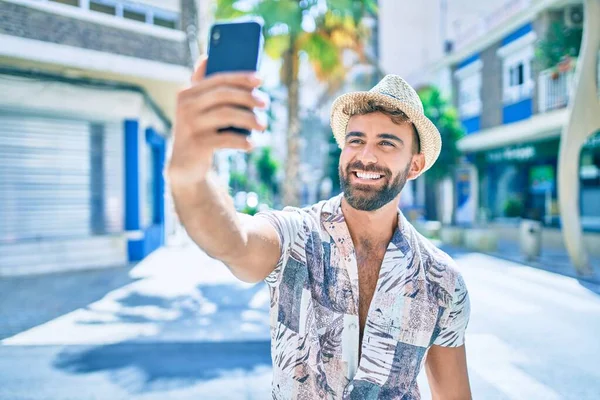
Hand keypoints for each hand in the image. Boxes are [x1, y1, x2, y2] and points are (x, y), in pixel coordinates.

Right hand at [168, 56, 266, 185]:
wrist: (184, 166)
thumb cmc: (199, 131)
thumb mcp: (198, 109)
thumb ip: (204, 86)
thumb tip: (207, 56)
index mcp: (187, 93)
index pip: (218, 79)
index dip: (240, 77)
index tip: (260, 79)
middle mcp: (186, 106)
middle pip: (223, 94)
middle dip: (248, 97)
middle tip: (265, 103)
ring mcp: (190, 125)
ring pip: (227, 114)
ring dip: (249, 118)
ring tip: (263, 125)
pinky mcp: (197, 144)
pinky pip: (226, 138)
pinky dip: (242, 141)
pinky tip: (251, 144)